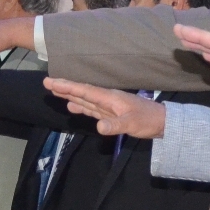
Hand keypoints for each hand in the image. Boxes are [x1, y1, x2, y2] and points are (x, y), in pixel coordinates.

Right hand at [45, 79, 165, 137]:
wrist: (162, 123)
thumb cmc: (148, 120)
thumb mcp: (132, 124)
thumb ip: (115, 125)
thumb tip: (99, 127)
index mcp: (109, 98)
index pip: (85, 91)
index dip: (68, 87)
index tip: (52, 82)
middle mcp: (106, 99)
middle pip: (82, 92)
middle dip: (65, 88)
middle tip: (47, 82)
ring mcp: (108, 106)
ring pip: (85, 99)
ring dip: (70, 95)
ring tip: (55, 91)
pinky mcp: (110, 114)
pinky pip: (91, 108)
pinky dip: (81, 106)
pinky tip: (73, 106)